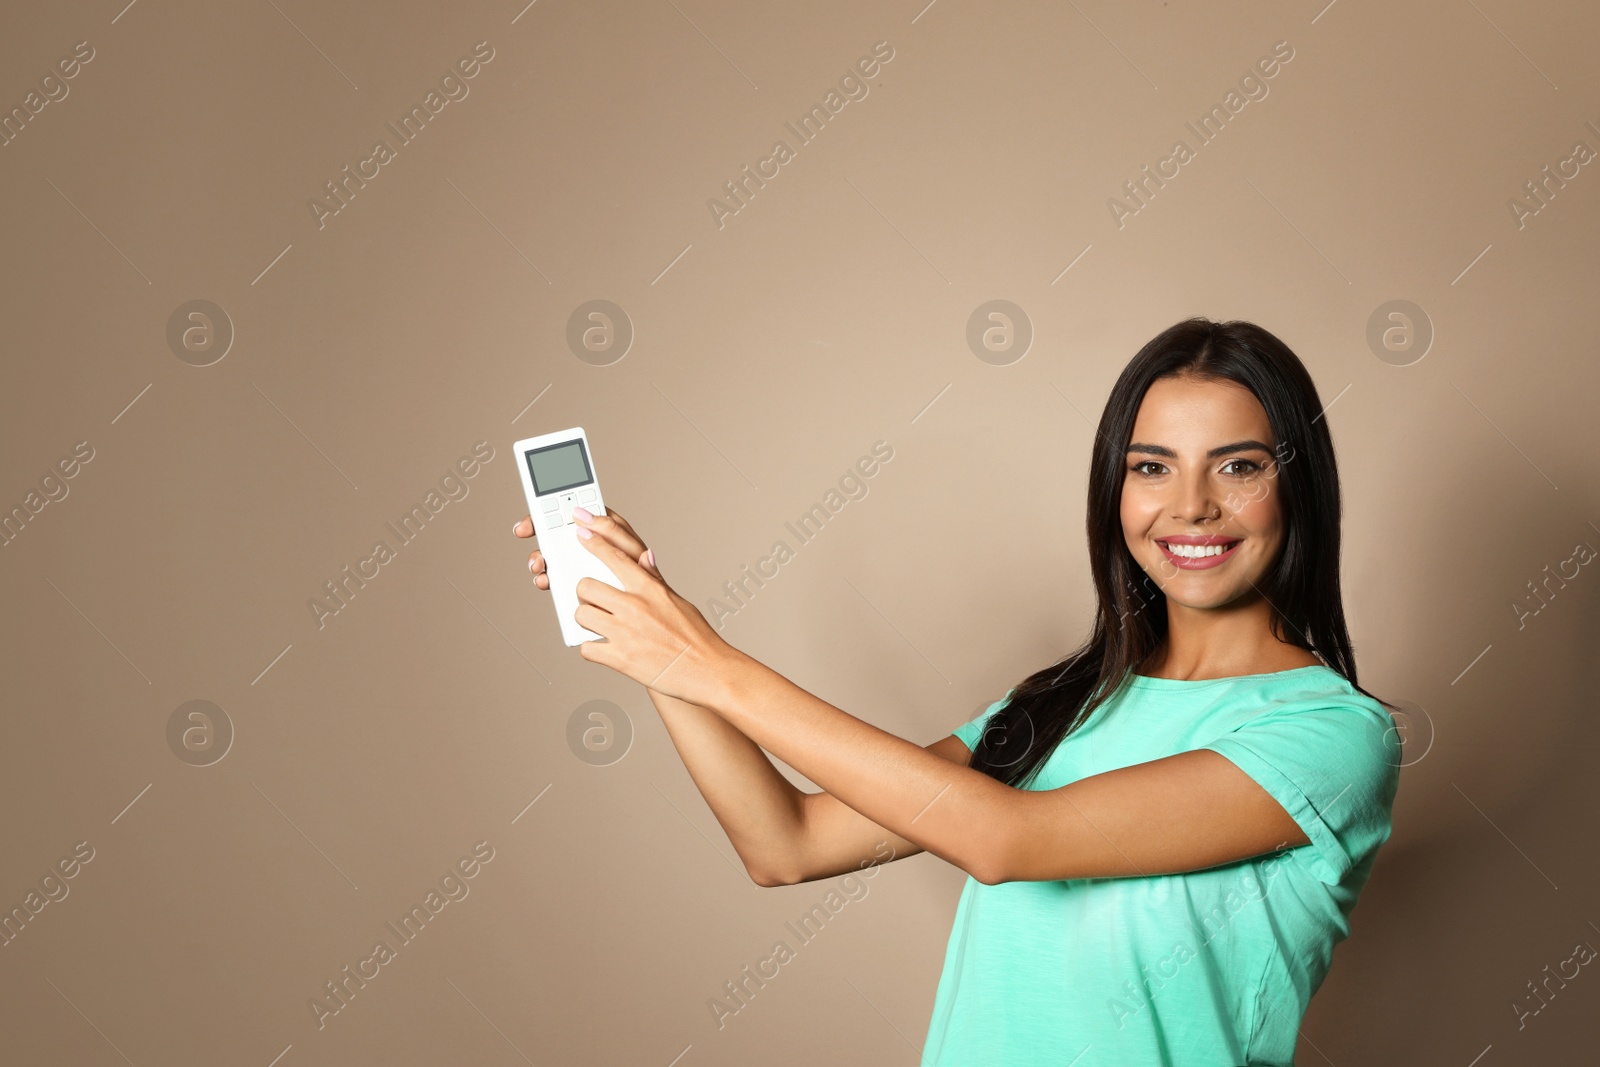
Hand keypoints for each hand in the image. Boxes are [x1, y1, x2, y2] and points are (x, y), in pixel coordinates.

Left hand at [512, 507, 737, 704]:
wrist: (707, 671)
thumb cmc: (696, 637)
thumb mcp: (677, 600)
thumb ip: (654, 580)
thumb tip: (644, 557)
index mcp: (650, 589)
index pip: (614, 557)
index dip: (594, 542)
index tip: (582, 533)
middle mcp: (635, 607)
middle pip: (586, 586)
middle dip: (584, 593)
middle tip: (592, 601)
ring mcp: (625, 633)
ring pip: (581, 615)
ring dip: (586, 620)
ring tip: (597, 625)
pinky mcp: (619, 659)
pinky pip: (587, 648)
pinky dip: (591, 648)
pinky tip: (603, 647)